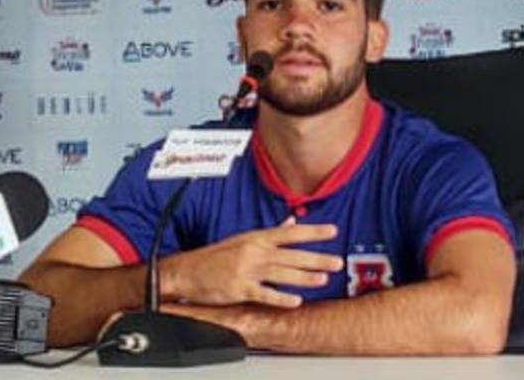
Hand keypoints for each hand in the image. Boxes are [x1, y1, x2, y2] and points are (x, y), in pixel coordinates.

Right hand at [163, 217, 342, 307]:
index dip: (313, 231)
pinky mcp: (238, 288)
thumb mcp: (243, 239)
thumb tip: (291, 222)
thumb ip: (270, 233)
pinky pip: (264, 294)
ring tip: (323, 279)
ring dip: (304, 277)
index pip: (290, 232)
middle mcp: (254, 251)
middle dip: (317, 258)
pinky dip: (281, 298)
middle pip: (291, 254)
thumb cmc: (216, 256)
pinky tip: (296, 301)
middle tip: (337, 261)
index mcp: (256, 237)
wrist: (187, 271)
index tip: (333, 230)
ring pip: (282, 273)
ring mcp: (247, 270)